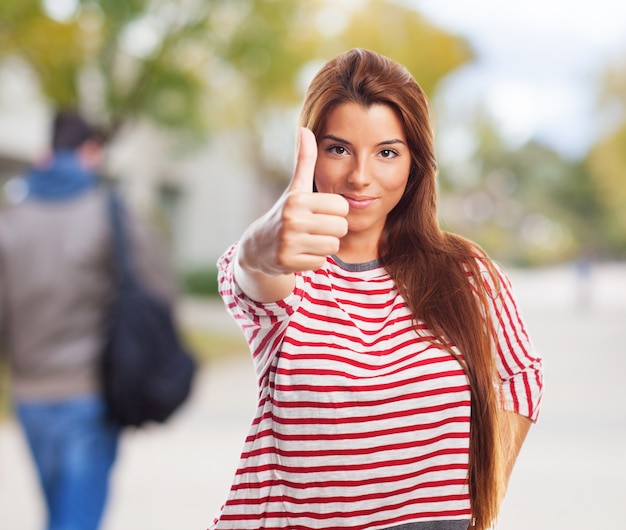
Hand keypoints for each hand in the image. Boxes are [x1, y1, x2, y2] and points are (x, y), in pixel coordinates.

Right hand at [241, 127, 348, 275]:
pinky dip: (313, 259)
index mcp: (298, 199)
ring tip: (308, 239)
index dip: (335, 211)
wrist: (259, 246)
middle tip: (315, 228)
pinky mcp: (288, 262)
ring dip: (324, 245)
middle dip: (332, 229)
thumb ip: (304, 160)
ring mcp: (289, 242)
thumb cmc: (285, 212)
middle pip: (340, 227)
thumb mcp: (295, 187)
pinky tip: (300, 252)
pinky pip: (320, 262)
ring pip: (333, 246)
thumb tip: (305, 128)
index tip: (320, 212)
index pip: (342, 206)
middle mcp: (292, 220)